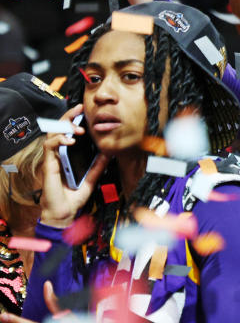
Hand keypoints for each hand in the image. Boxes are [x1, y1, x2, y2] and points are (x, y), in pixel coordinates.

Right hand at [40, 105, 108, 228]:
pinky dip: (59, 140)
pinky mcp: (48, 165)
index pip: (68, 133)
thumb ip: (98, 165)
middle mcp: (58, 155)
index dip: (74, 120)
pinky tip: (70, 140)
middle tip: (79, 109)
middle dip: (68, 116)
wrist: (65, 213)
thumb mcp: (91, 178)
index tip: (84, 111)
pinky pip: (49, 146)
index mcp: (67, 156)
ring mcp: (52, 159)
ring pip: (52, 134)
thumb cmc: (74, 198)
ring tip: (78, 128)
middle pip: (59, 129)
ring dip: (65, 127)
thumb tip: (109, 152)